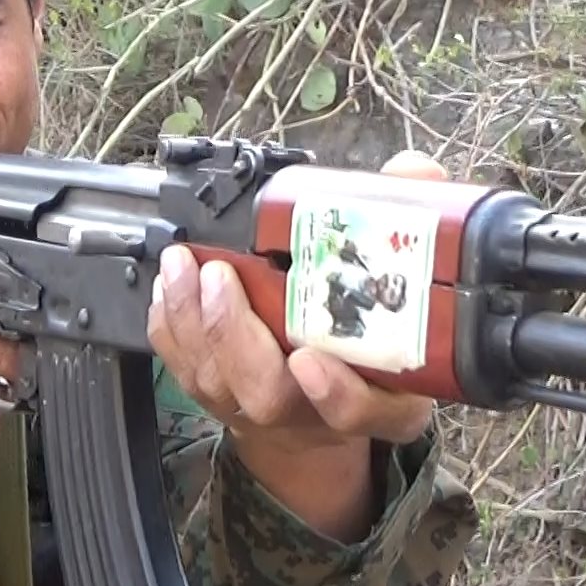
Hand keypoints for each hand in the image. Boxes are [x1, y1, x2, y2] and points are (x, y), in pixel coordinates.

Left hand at [146, 150, 448, 450]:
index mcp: (381, 400)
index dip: (336, 392)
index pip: (360, 412)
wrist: (320, 413)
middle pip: (268, 395)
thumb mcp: (413, 298)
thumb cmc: (368, 344)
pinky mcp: (215, 395)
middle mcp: (314, 412)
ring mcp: (259, 408)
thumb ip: (414, 233)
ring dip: (193, 319)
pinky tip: (171, 285)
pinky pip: (182, 366)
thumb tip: (415, 172)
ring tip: (184, 265)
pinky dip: (170, 325)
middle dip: (237, 336)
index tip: (309, 360)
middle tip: (221, 277)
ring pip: (216, 379)